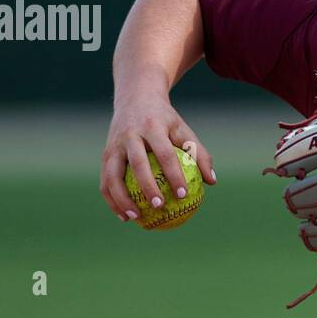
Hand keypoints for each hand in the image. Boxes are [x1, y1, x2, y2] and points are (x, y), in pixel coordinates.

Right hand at [100, 92, 216, 221]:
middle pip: (136, 163)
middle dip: (146, 186)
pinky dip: (112, 199)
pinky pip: (105, 180)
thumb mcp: (183, 130)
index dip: (173, 174)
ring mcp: (114, 145)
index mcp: (152, 127)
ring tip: (135, 218)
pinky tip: (125, 216)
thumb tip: (211, 181)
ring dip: (122, 198)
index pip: (164, 153)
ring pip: (112, 174)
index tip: (183, 194)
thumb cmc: (165, 120)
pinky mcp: (105, 154)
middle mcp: (130, 135)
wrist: (135, 98)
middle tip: (159, 205)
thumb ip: (199, 154)